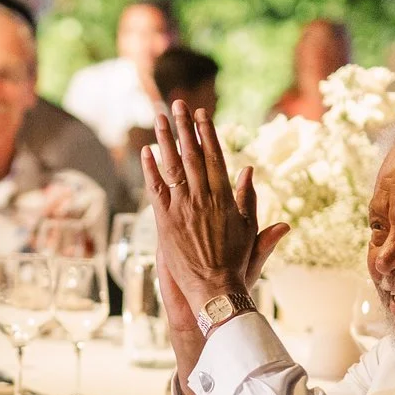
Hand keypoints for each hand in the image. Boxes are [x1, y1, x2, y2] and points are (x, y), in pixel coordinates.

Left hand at [141, 99, 287, 318]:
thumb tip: (249, 171)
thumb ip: (250, 199)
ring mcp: (182, 209)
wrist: (216, 290)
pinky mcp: (164, 222)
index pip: (215, 157)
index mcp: (225, 198)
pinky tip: (145, 152)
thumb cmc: (236, 263)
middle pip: (192, 154)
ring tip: (159, 117)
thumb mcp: (249, 229)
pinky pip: (155, 190)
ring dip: (165, 139)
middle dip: (184, 128)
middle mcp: (203, 198)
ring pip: (172, 166)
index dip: (207, 134)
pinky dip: (150, 170)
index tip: (202, 115)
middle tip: (177, 105)